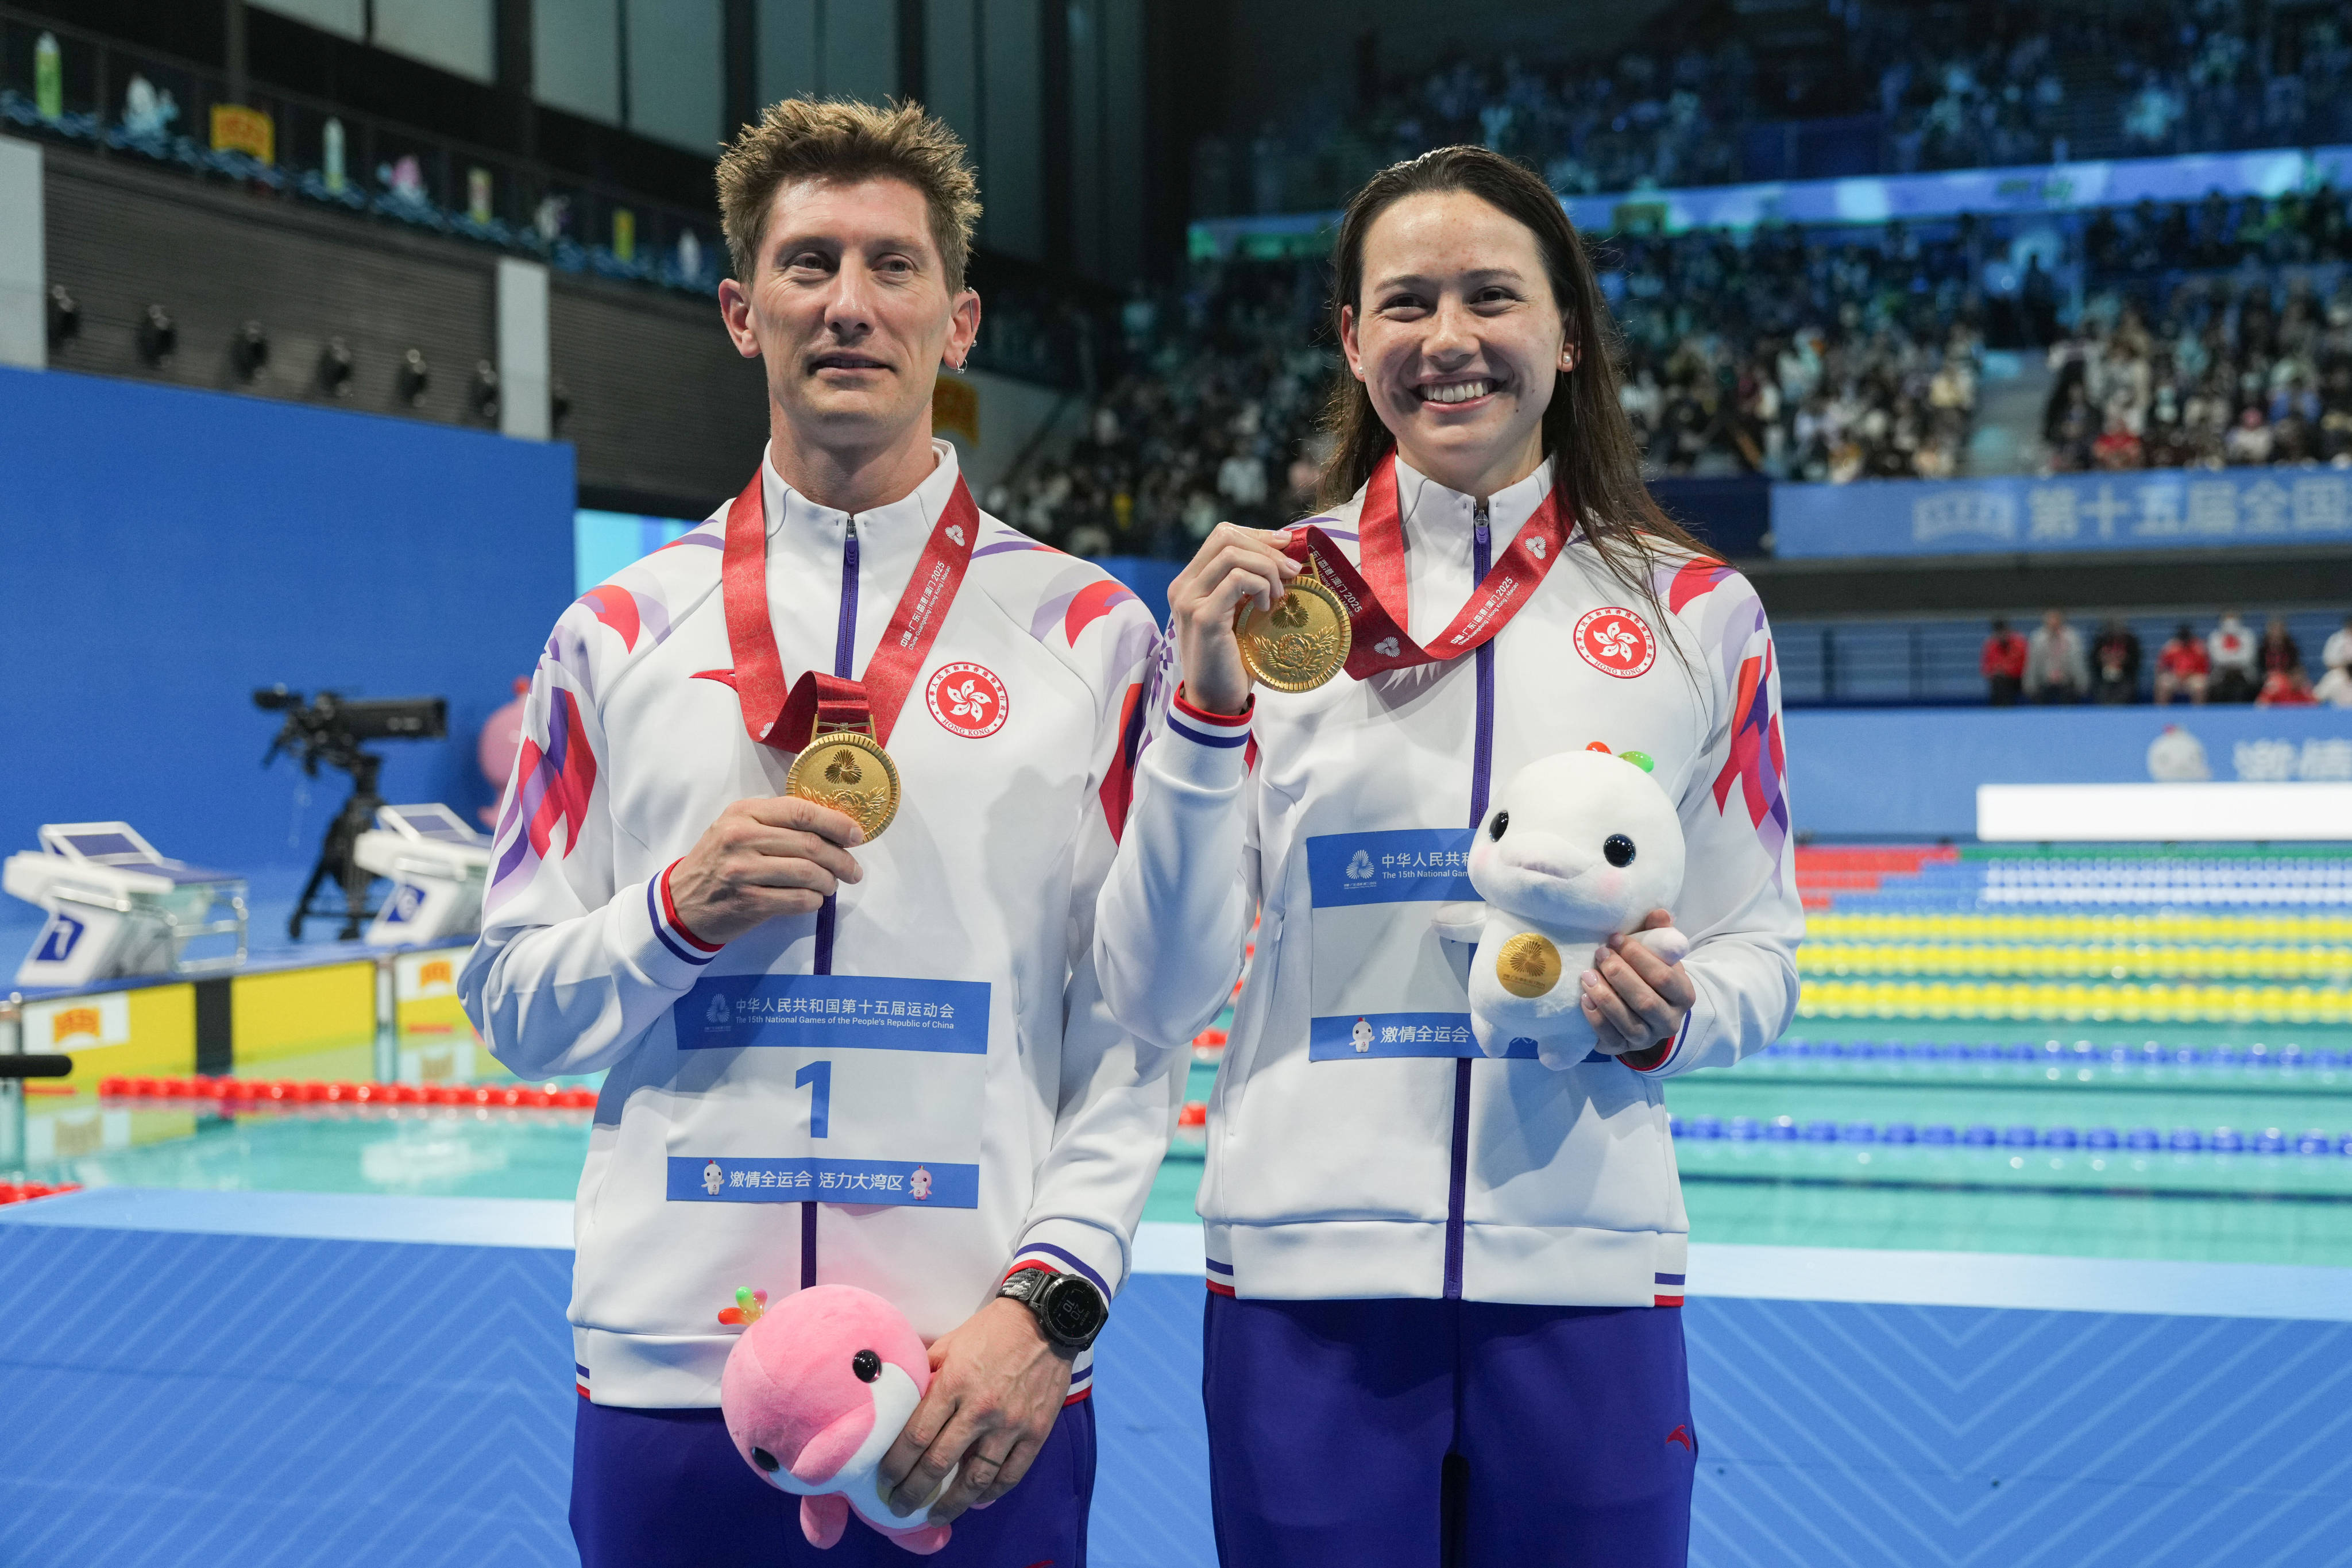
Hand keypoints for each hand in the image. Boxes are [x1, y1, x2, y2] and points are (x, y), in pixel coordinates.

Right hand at [665, 796, 864, 944]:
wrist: (681, 902)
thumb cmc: (718, 862)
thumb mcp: (737, 829)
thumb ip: (776, 822)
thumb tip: (833, 828)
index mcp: (744, 812)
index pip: (802, 811)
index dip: (836, 823)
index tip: (857, 835)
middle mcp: (742, 837)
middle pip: (810, 844)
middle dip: (841, 859)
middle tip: (854, 870)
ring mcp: (744, 870)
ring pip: (808, 873)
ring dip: (829, 882)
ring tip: (832, 886)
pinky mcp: (748, 901)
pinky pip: (798, 900)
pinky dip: (814, 901)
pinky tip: (814, 900)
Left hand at [877, 1297, 1074, 1524]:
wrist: (1046, 1321)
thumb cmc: (991, 1331)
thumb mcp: (949, 1343)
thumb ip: (926, 1374)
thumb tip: (899, 1398)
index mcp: (953, 1383)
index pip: (916, 1436)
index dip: (896, 1464)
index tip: (884, 1480)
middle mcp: (980, 1408)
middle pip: (939, 1464)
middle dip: (913, 1492)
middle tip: (899, 1507)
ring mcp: (1010, 1423)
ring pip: (976, 1479)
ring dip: (952, 1504)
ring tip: (936, 1516)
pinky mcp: (1036, 1432)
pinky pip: (1011, 1474)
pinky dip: (992, 1493)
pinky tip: (977, 1501)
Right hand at [1167, 521, 1300, 714]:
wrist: (1216, 701)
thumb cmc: (1234, 659)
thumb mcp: (1240, 613)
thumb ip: (1248, 585)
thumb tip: (1284, 556)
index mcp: (1190, 582)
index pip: (1221, 536)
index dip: (1257, 535)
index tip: (1285, 545)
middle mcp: (1184, 587)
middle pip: (1226, 537)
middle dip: (1266, 548)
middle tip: (1292, 571)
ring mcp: (1189, 600)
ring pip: (1232, 554)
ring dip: (1267, 569)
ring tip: (1279, 595)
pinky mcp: (1202, 617)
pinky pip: (1236, 580)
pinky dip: (1261, 586)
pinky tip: (1267, 607)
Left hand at [1581, 909, 1695, 1055]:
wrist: (1645, 1014)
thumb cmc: (1649, 976)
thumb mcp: (1658, 955)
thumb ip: (1659, 933)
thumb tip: (1658, 913)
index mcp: (1683, 996)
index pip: (1664, 978)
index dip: (1639, 957)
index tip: (1615, 938)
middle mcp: (1669, 1021)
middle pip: (1645, 1001)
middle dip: (1620, 975)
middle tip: (1600, 953)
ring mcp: (1647, 1038)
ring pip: (1628, 1022)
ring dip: (1605, 997)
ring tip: (1586, 975)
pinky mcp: (1624, 1049)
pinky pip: (1611, 1038)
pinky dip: (1596, 1019)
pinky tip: (1584, 999)